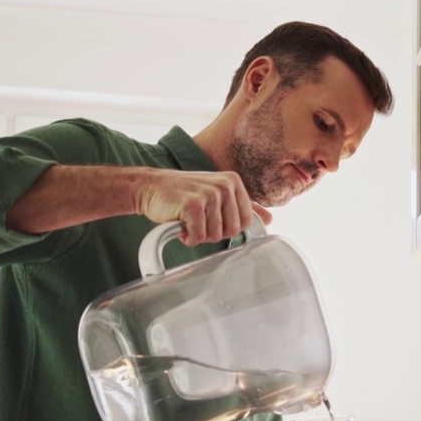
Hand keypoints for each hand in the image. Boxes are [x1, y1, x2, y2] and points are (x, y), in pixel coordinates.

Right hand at [135, 168, 273, 245]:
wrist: (151, 187)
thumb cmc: (184, 193)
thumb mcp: (217, 194)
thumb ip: (243, 206)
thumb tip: (269, 219)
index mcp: (234, 182)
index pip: (246, 221)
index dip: (228, 228)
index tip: (213, 220)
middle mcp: (224, 185)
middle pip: (233, 230)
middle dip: (213, 233)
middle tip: (198, 222)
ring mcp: (209, 194)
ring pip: (216, 235)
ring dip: (199, 235)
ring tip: (188, 221)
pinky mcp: (192, 205)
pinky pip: (199, 236)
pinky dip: (188, 238)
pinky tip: (180, 226)